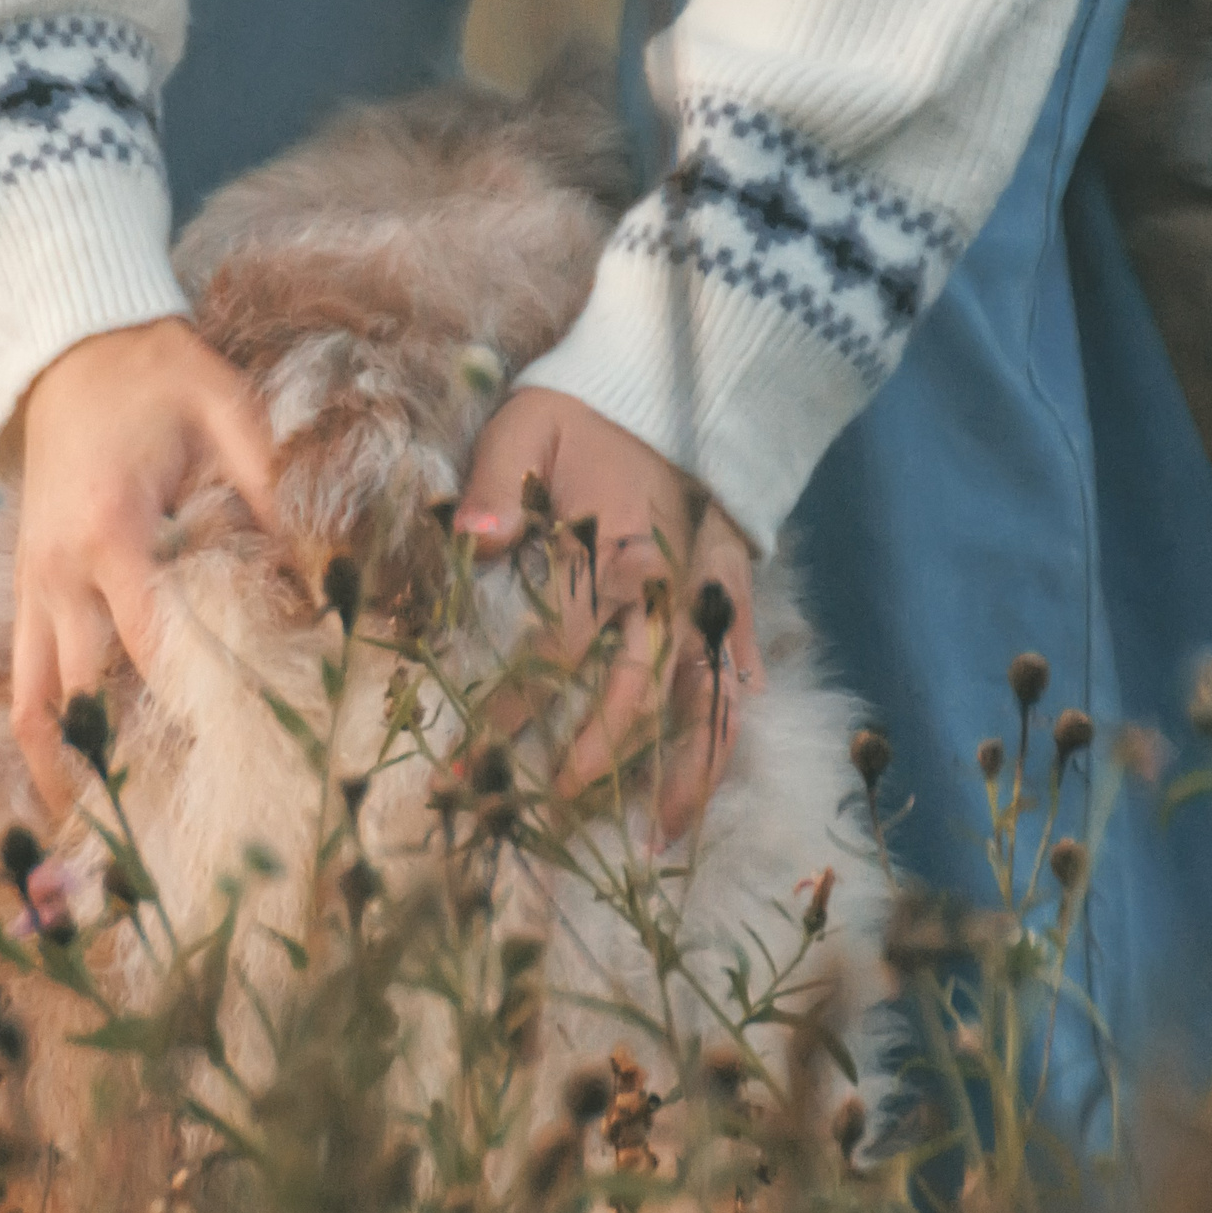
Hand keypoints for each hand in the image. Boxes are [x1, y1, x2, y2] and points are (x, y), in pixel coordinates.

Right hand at [7, 317, 278, 809]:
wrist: (71, 348)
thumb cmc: (161, 377)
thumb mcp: (231, 413)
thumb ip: (277, 492)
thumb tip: (336, 574)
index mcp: (112, 531)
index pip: (155, 644)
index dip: (199, 706)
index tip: (250, 763)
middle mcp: (60, 574)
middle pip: (90, 696)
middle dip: (134, 763)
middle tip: (195, 827)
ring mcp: (33, 591)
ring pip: (36, 709)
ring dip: (71, 773)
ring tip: (116, 837)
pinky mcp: (25, 598)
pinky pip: (21, 689)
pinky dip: (43, 743)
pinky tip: (73, 789)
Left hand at [456, 387, 761, 840]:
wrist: (668, 377)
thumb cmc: (583, 409)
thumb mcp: (525, 427)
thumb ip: (497, 485)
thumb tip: (473, 540)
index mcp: (618, 556)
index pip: (560, 652)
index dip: (514, 709)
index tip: (468, 757)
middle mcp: (672, 587)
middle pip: (643, 695)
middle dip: (601, 760)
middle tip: (556, 809)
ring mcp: (710, 594)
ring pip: (711, 700)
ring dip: (690, 768)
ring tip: (665, 835)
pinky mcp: (732, 590)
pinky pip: (743, 667)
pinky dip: (735, 718)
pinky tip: (721, 768)